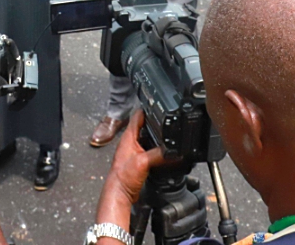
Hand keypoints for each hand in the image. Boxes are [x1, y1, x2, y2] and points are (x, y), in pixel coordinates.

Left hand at [95, 110, 166, 229]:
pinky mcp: (140, 161)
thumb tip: (174, 151)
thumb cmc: (123, 176)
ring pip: (149, 140)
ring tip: (170, 136)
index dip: (148, 109)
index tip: (158, 104)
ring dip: (158, 139)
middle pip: (145, 127)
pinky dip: (159, 151)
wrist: (120, 192)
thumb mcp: (143, 162)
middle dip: (157, 124)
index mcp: (129, 137)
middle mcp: (131, 142)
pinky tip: (167, 154)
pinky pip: (151, 152)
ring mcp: (135, 151)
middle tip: (169, 121)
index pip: (138, 116)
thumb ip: (159, 155)